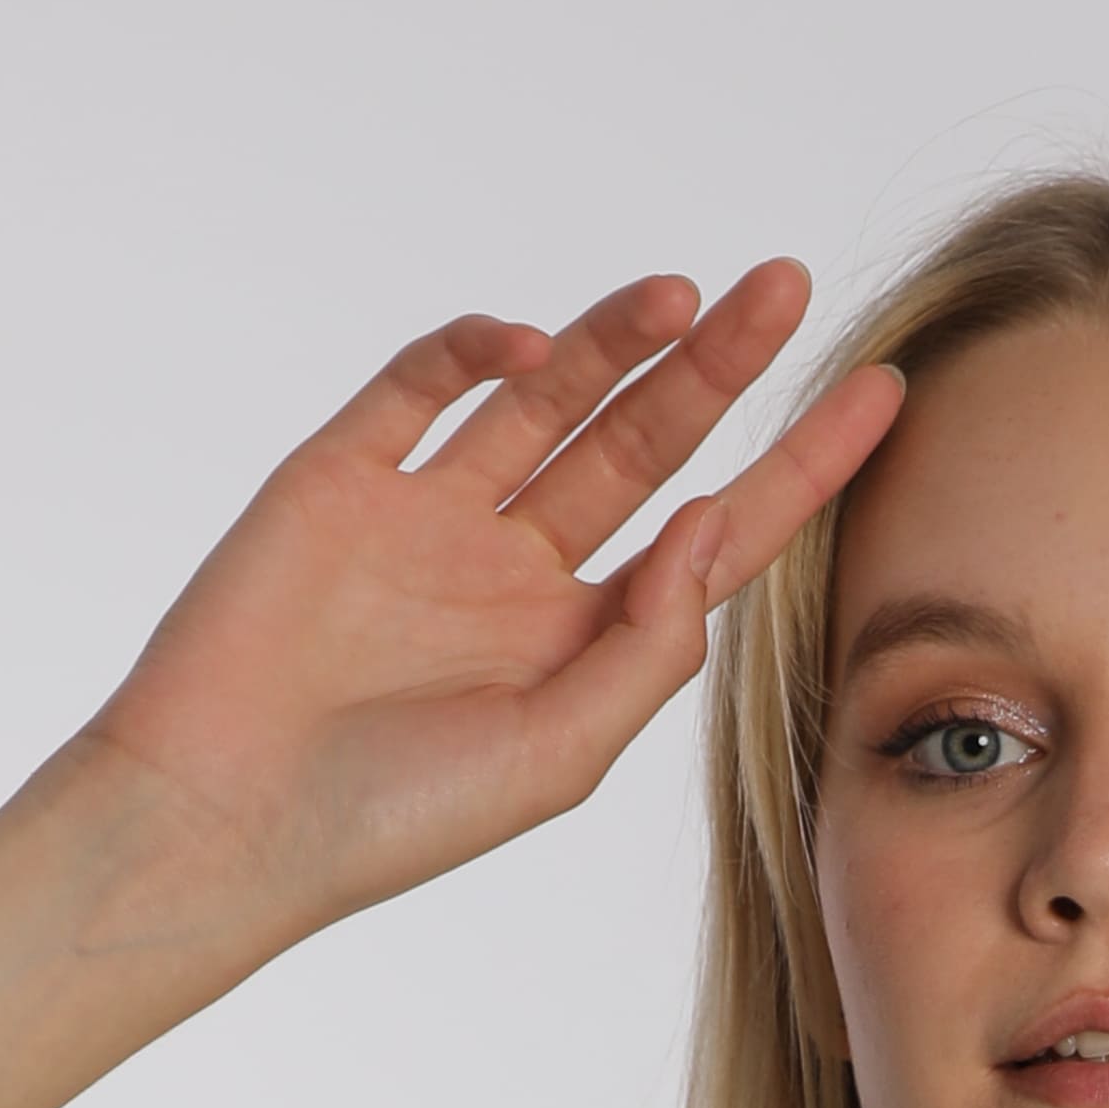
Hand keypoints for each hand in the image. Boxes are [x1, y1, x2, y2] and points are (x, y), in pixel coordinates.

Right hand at [88, 269, 903, 960]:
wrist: (222, 820)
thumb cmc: (393, 818)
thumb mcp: (558, 755)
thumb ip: (649, 645)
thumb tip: (713, 519)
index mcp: (578, 639)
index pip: (715, 533)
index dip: (800, 464)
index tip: (886, 394)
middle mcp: (515, 566)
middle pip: (643, 442)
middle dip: (717, 366)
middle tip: (786, 287)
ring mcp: (430, 511)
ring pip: (546, 397)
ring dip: (613, 339)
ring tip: (682, 298)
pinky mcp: (342, 473)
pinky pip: (422, 387)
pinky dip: (474, 349)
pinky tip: (526, 346)